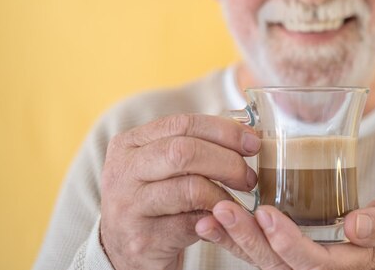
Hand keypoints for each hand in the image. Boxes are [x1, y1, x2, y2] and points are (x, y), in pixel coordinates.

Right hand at [100, 114, 260, 269]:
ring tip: (238, 200)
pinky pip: (192, 222)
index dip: (223, 130)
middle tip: (248, 176)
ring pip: (190, 188)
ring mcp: (129, 206)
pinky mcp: (144, 239)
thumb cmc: (155, 200)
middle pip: (184, 152)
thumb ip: (193, 146)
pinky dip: (216, 218)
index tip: (251, 142)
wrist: (126, 251)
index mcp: (129, 143)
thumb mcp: (161, 166)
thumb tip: (245, 135)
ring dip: (224, 193)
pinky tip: (223, 218)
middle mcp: (123, 171)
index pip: (182, 123)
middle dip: (227, 161)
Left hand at [196, 193, 374, 269]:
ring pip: (263, 260)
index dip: (288, 242)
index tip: (267, 213)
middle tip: (223, 210)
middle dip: (249, 239)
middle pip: (277, 264)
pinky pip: (260, 252)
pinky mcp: (291, 254)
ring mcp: (302, 264)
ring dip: (235, 239)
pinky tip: (214, 220)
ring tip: (210, 216)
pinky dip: (236, 238)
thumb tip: (356, 226)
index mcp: (348, 266)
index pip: (312, 263)